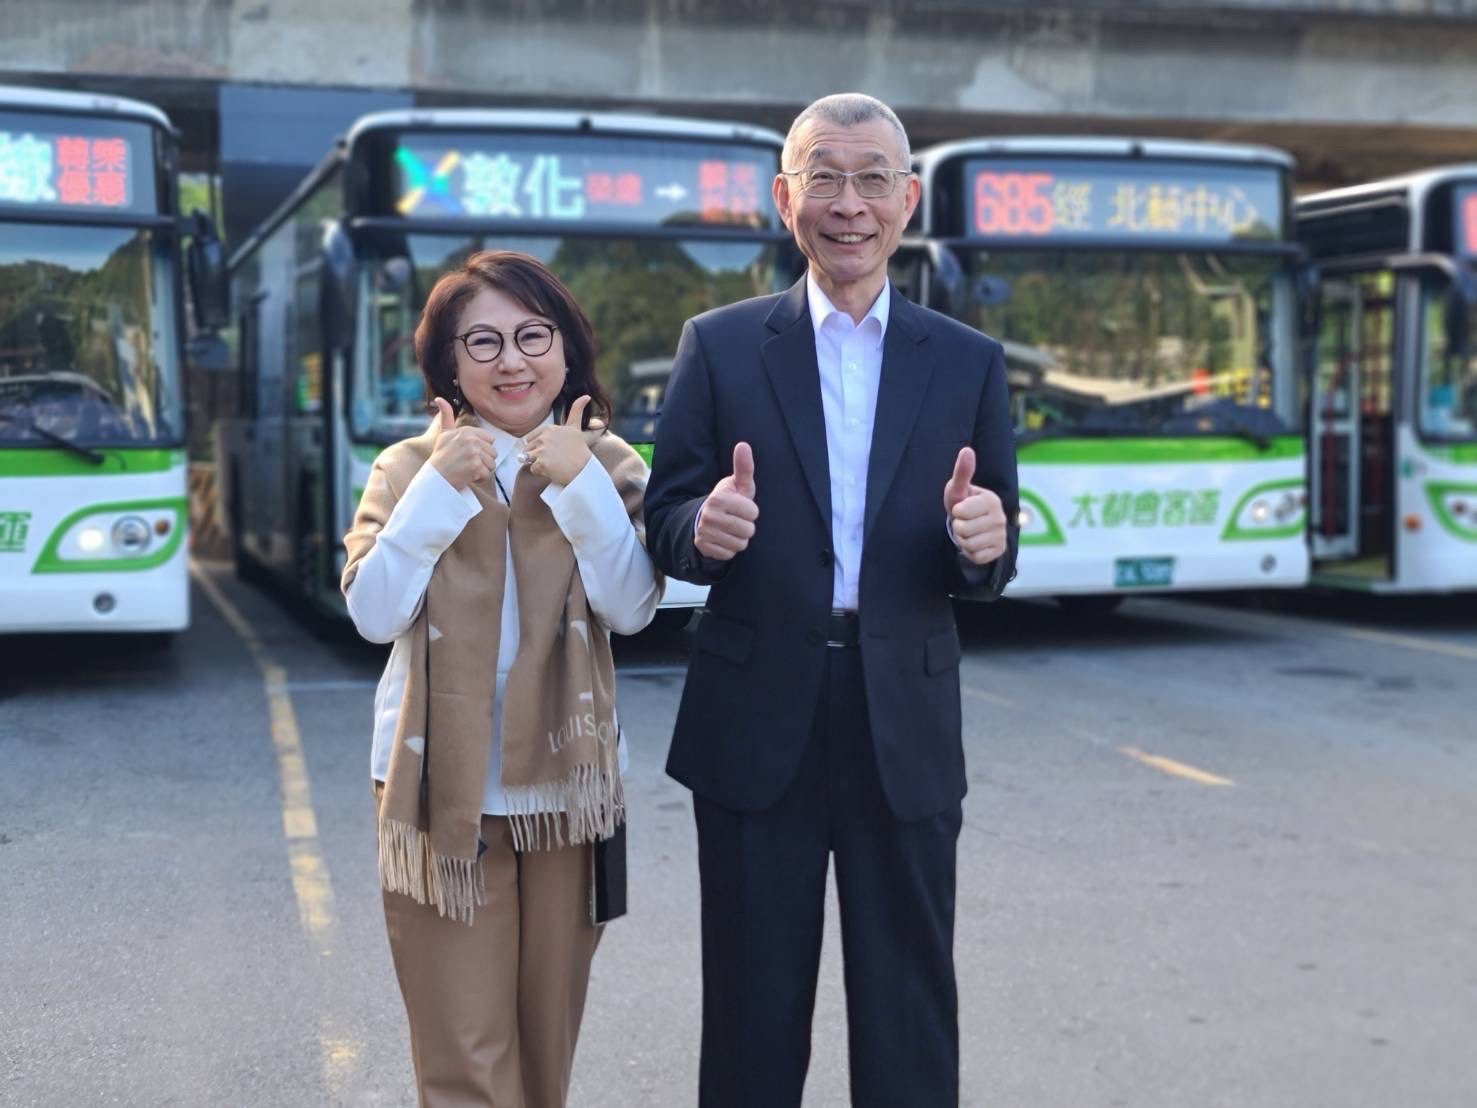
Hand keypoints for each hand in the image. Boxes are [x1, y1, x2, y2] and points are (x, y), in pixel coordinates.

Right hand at [428, 397, 496, 490]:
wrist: (435, 477)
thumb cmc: (440, 457)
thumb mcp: (444, 434)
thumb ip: (446, 416)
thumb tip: (439, 398)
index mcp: (467, 430)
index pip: (490, 440)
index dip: (481, 449)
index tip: (468, 454)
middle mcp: (471, 439)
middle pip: (493, 452)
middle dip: (483, 461)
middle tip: (467, 464)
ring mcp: (473, 452)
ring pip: (492, 464)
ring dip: (482, 470)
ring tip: (467, 470)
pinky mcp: (475, 465)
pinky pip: (487, 474)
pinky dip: (479, 479)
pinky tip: (468, 477)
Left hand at [523, 395, 593, 485]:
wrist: (584, 470)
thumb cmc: (580, 450)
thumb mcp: (576, 428)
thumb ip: (577, 410)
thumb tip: (586, 396)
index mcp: (549, 429)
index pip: (532, 438)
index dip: (540, 446)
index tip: (554, 450)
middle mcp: (544, 437)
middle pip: (529, 448)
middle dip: (538, 455)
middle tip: (555, 459)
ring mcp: (542, 450)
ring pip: (528, 458)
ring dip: (538, 463)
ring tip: (553, 464)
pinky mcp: (541, 463)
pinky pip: (532, 469)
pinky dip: (540, 472)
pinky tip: (552, 470)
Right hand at [695, 442, 757, 560]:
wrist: (705, 518)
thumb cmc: (729, 500)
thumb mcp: (738, 484)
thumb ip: (744, 467)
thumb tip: (743, 444)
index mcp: (719, 498)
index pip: (753, 513)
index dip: (751, 511)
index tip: (741, 507)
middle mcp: (709, 516)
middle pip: (748, 530)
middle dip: (746, 526)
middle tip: (736, 519)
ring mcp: (705, 533)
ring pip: (740, 544)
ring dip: (739, 538)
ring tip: (730, 529)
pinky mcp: (704, 547)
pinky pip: (730, 554)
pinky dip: (729, 549)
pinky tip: (723, 539)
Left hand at [943, 447, 1006, 564]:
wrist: (974, 527)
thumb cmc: (963, 504)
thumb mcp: (959, 489)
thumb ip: (962, 471)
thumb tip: (967, 450)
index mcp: (991, 500)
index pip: (960, 511)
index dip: (956, 511)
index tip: (962, 508)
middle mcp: (1000, 517)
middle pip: (963, 529)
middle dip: (958, 527)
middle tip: (964, 522)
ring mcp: (1001, 535)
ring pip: (968, 544)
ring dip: (963, 540)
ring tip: (968, 532)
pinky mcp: (999, 551)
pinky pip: (976, 556)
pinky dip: (970, 552)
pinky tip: (974, 543)